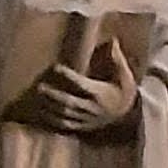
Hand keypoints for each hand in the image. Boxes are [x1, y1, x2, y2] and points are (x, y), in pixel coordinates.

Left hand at [21, 57, 137, 137]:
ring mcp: (86, 119)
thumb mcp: (126, 76)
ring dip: (51, 107)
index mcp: (100, 93)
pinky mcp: (83, 127)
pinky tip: (44, 113)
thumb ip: (118, 59)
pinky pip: (66, 125)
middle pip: (69, 102)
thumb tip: (113, 40)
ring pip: (65, 114)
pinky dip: (54, 120)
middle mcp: (92, 108)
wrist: (128, 117)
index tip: (56, 67)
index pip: (81, 84)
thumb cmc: (124, 93)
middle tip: (40, 86)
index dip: (68, 76)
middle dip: (53, 95)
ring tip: (39, 98)